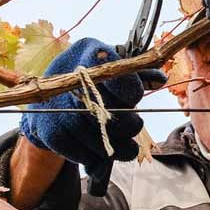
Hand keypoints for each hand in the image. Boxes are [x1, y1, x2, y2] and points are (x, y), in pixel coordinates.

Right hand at [19, 37, 165, 168]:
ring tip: (129, 150)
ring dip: (116, 147)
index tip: (134, 100)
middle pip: (105, 106)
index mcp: (88, 51)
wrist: (50, 100)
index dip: (130, 90)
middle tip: (136, 126)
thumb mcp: (112, 70)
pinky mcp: (49, 130)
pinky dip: (94, 158)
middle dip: (127, 123)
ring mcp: (56, 105)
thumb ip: (138, 73)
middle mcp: (68, 76)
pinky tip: (104, 156)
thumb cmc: (92, 82)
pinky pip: (77, 151)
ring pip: (94, 134)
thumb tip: (161, 78)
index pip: (114, 71)